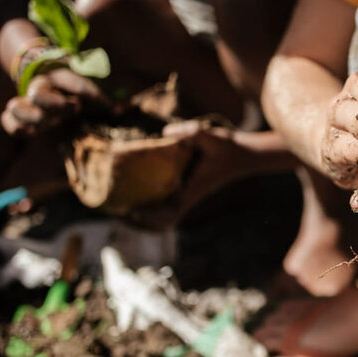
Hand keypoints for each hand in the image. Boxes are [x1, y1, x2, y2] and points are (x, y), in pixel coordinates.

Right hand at [1, 68, 107, 135]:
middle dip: (54, 102)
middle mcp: (41, 87)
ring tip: (48, 121)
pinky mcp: (22, 118)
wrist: (52, 83)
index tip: (111, 107)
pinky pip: (8, 121)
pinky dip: (16, 127)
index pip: (73, 81)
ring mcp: (29, 103)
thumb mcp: (95, 89)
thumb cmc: (78, 88)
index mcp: (61, 75)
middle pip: (38, 92)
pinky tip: (31, 134)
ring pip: (16, 106)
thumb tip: (125, 109)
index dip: (92, 94)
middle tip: (75, 108)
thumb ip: (109, 98)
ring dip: (31, 116)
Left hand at [128, 122, 286, 228]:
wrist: (244, 155)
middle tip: (113, 211)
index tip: (129, 212)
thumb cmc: (228, 148)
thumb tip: (165, 132)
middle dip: (137, 223)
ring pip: (160, 217)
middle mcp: (186, 198)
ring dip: (140, 216)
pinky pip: (163, 205)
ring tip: (117, 205)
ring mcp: (185, 196)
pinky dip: (148, 204)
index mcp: (190, 192)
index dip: (147, 220)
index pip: (168, 216)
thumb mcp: (211, 136)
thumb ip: (190, 133)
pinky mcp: (185, 190)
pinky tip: (133, 192)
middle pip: (159, 224)